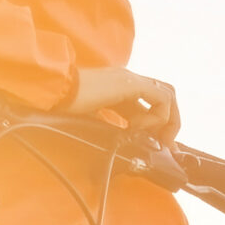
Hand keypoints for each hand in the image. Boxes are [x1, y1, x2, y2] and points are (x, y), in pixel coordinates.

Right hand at [65, 65, 181, 138]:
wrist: (52, 93)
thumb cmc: (65, 106)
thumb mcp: (96, 120)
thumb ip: (113, 126)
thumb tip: (126, 144)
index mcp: (120, 87)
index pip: (153, 102)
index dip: (160, 123)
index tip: (158, 145)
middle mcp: (128, 80)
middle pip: (166, 94)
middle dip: (171, 121)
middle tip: (163, 143)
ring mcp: (130, 79)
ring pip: (168, 95)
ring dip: (167, 120)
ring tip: (150, 136)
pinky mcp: (130, 83)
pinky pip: (161, 99)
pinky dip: (156, 118)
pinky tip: (135, 127)